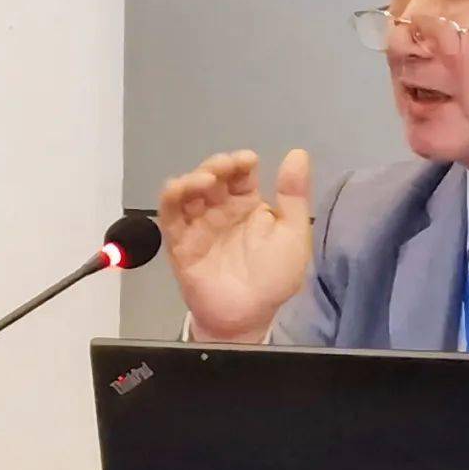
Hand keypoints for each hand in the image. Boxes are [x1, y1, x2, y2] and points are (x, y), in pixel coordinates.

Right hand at [158, 149, 311, 341]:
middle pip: (212, 177)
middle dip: (216, 166)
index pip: (241, 174)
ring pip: (188, 192)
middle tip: (224, 167)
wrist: (249, 316)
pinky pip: (170, 216)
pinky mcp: (180, 242)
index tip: (247, 160)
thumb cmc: (274, 277)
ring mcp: (199, 225)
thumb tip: (298, 153)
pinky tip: (178, 189)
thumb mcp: (293, 234)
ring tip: (205, 180)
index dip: (241, 162)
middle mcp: (221, 210)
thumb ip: (294, 196)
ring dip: (193, 179)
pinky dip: (171, 198)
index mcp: (249, 205)